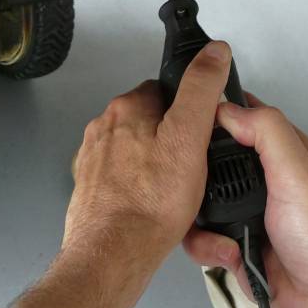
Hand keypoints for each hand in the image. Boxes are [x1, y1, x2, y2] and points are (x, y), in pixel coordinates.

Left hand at [64, 41, 231, 307]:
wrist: (113, 256)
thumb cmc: (150, 203)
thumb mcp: (190, 138)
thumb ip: (202, 90)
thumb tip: (214, 52)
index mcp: (126, 109)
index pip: (164, 90)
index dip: (189, 109)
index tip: (202, 130)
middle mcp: (104, 130)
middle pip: (150, 122)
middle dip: (172, 140)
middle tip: (193, 167)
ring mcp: (95, 163)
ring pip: (137, 154)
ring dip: (156, 167)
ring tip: (177, 193)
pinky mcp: (93, 192)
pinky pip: (125, 182)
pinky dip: (141, 191)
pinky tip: (156, 209)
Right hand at [183, 96, 307, 307]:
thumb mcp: (298, 174)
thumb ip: (266, 132)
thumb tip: (229, 108)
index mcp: (291, 155)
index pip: (248, 118)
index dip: (220, 114)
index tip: (191, 121)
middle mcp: (273, 182)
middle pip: (218, 161)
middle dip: (200, 175)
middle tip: (193, 186)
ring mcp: (256, 216)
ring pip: (206, 202)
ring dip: (202, 218)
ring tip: (218, 232)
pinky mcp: (242, 247)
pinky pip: (207, 238)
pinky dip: (207, 247)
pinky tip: (227, 256)